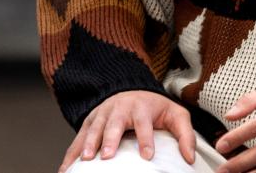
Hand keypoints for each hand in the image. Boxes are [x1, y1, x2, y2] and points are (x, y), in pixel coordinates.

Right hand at [59, 90, 195, 171]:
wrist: (129, 90)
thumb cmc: (154, 108)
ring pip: (93, 129)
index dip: (145, 139)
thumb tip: (190, 158)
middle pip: (114, 124)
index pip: (143, 124)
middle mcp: (119, 108)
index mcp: (141, 108)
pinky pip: (78, 137)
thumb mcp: (175, 115)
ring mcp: (101, 114)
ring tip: (86, 160)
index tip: (147, 156)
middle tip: (108, 156)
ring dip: (88, 144)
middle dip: (110, 140)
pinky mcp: (89, 122)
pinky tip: (66, 169)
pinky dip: (71, 153)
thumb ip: (185, 135)